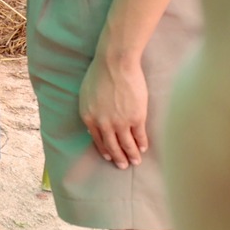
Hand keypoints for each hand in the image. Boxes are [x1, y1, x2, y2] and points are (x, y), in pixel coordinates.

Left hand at [81, 49, 150, 167]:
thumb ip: (90, 110)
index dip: (105, 149)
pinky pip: (139, 135)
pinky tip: (143, 147)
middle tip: (123, 166)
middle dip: (118, 157)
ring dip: (132, 155)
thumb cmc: (99, 73)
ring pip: (127, 144)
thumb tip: (93, 124)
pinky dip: (141, 143)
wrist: (115, 64)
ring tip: (135, 161)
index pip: (97, 140)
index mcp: (89, 117)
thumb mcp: (86, 94)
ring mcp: (120, 123)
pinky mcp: (136, 118)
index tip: (110, 157)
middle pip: (112, 146)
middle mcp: (104, 124)